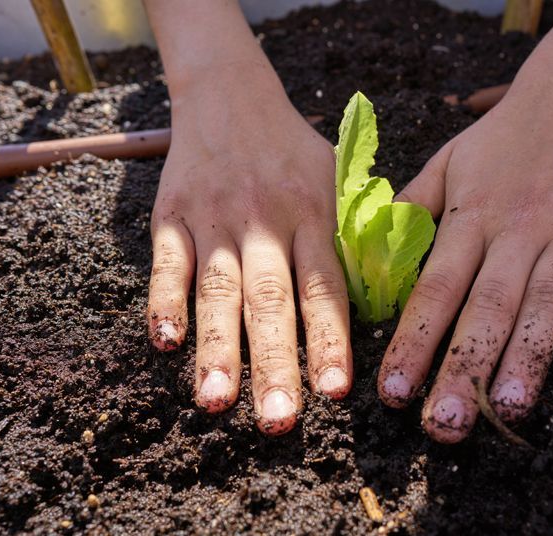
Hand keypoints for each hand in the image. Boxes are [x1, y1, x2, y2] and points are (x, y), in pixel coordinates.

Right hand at [147, 65, 351, 434]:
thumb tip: (390, 293)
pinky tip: (165, 344)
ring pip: (217, 291)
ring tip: (216, 403)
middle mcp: (264, 222)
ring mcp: (214, 220)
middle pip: (270, 300)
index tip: (334, 391)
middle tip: (279, 421)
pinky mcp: (172, 217)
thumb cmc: (293, 151)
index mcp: (313, 216)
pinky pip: (165, 265)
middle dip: (274, 364)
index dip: (329, 339)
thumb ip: (357, 233)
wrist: (230, 96)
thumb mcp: (338, 178)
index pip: (324, 287)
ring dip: (216, 348)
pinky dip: (163, 303)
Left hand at [377, 70, 552, 442]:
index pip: (435, 287)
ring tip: (507, 407)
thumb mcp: (445, 164)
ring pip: (546, 299)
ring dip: (527, 354)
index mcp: (471, 216)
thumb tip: (368, 259)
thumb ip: (409, 212)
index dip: (413, 340)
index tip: (394, 391)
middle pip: (488, 305)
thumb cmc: (500, 140)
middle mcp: (517, 227)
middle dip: (464, 368)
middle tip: (444, 424)